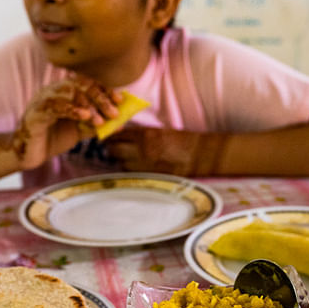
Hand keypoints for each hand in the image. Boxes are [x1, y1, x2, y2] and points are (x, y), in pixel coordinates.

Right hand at [9, 78, 119, 169]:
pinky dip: (71, 109)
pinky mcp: (35, 113)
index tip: (120, 100)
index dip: (105, 89)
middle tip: (114, 113)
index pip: (87, 82)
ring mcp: (43, 100)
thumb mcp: (80, 131)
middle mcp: (54, 91)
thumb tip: (121, 123)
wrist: (30, 154)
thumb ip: (97, 125)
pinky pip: (54, 106)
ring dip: (88, 105)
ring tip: (100, 120)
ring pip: (68, 93)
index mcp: (64, 92)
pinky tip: (84, 116)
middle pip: (80, 85)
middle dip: (100, 98)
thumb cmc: (53, 139)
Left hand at [104, 127, 226, 176]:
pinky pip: (133, 175)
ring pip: (121, 164)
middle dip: (112, 149)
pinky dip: (131, 172)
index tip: (108, 137)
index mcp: (145, 134)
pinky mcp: (149, 176)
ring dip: (121, 162)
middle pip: (114, 150)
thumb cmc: (184, 141)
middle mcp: (141, 149)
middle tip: (112, 149)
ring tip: (126, 160)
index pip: (119, 134)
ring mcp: (145, 165)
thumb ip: (142, 134)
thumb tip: (125, 136)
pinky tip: (136, 169)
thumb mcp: (161, 131)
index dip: (111, 136)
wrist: (200, 155)